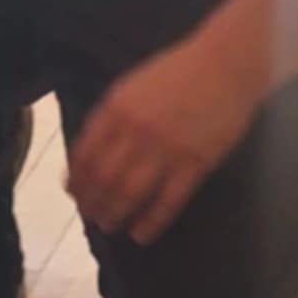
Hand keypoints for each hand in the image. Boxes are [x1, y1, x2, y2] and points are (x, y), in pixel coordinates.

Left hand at [66, 35, 263, 244]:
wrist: (225, 64)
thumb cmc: (177, 71)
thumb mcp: (132, 86)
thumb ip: (112, 115)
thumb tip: (92, 149)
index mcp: (116, 108)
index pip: (85, 153)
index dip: (77, 178)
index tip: (72, 194)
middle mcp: (136, 131)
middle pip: (104, 177)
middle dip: (92, 201)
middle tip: (89, 216)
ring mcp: (166, 149)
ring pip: (131, 192)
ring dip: (115, 213)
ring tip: (109, 226)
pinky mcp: (195, 163)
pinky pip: (168, 201)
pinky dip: (151, 221)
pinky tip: (141, 234)